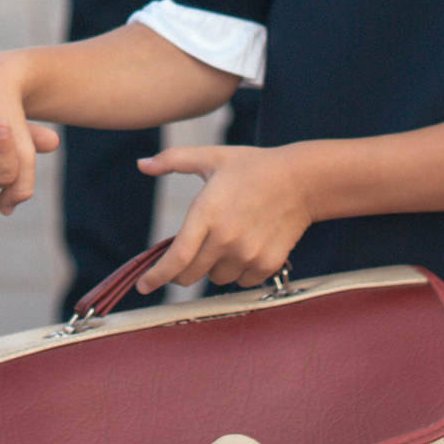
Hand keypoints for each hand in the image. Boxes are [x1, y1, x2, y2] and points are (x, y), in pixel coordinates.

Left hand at [135, 144, 313, 292]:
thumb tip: (142, 164)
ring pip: (216, 278)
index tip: (143, 286)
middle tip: (188, 256)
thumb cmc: (252, 167)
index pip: (177, 257)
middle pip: (191, 275)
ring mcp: (248, 253)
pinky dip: (238, 271)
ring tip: (227, 239)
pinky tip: (246, 248)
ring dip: (213, 268)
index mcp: (207, 212)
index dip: (157, 276)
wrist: (301, 180)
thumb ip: (173, 160)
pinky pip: (242, 282)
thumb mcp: (212, 157)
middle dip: (181, 271)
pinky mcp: (268, 264)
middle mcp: (226, 237)